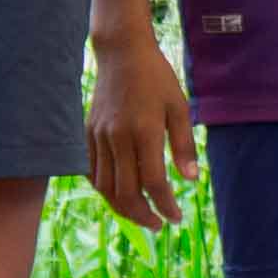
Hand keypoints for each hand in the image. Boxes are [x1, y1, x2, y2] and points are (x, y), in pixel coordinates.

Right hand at [85, 23, 195, 235]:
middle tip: (158, 224)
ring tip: (141, 214)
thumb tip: (190, 179)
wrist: (122, 53)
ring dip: (122, 207)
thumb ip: (184, 145)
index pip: (153, 183)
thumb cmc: (157, 78)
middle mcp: (117, 138)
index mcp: (144, 131)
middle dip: (142, 215)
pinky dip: (103, 189)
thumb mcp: (179, 107)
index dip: (165, 205)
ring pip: (104, 187)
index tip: (176, 218)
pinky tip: (118, 194)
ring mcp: (99, 137)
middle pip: (125, 193)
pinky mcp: (87, 134)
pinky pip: (91, 172)